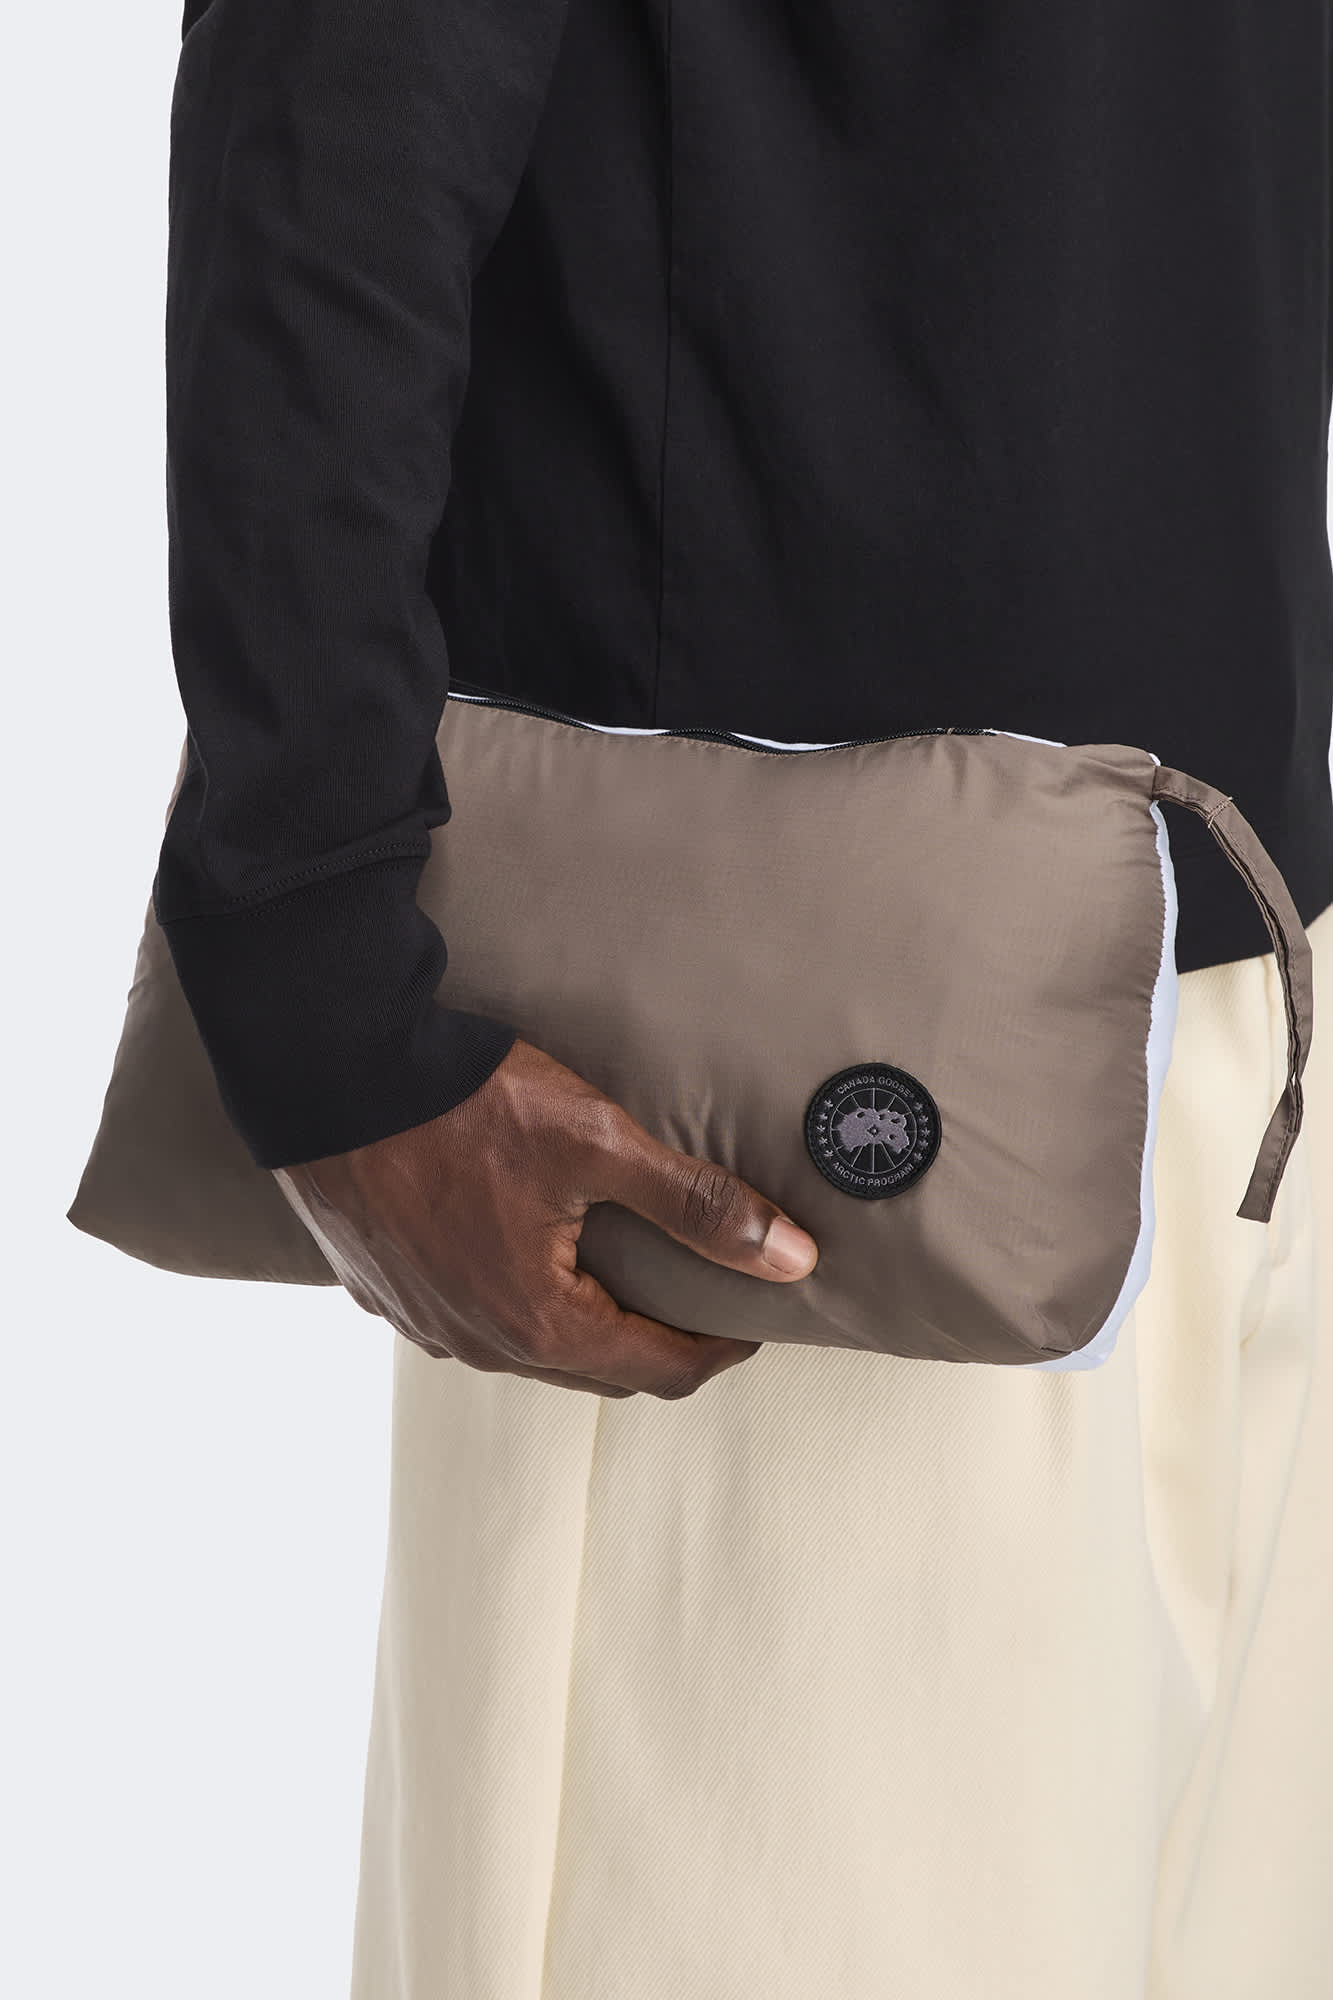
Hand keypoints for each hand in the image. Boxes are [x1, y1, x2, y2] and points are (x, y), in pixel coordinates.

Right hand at [272, 1036, 817, 1398]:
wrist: (329, 1071)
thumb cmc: (463, 1104)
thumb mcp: (597, 1143)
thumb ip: (698, 1205)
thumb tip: (794, 1259)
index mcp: (539, 1323)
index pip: (660, 1370)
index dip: (718, 1351)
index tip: (752, 1323)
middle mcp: (477, 1344)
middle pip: (596, 1371)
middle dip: (655, 1345)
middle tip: (698, 1302)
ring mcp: (422, 1322)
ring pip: (526, 1350)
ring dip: (581, 1327)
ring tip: (620, 1276)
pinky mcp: (381, 1289)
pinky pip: (466, 1318)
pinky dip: (512, 1302)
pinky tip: (521, 1254)